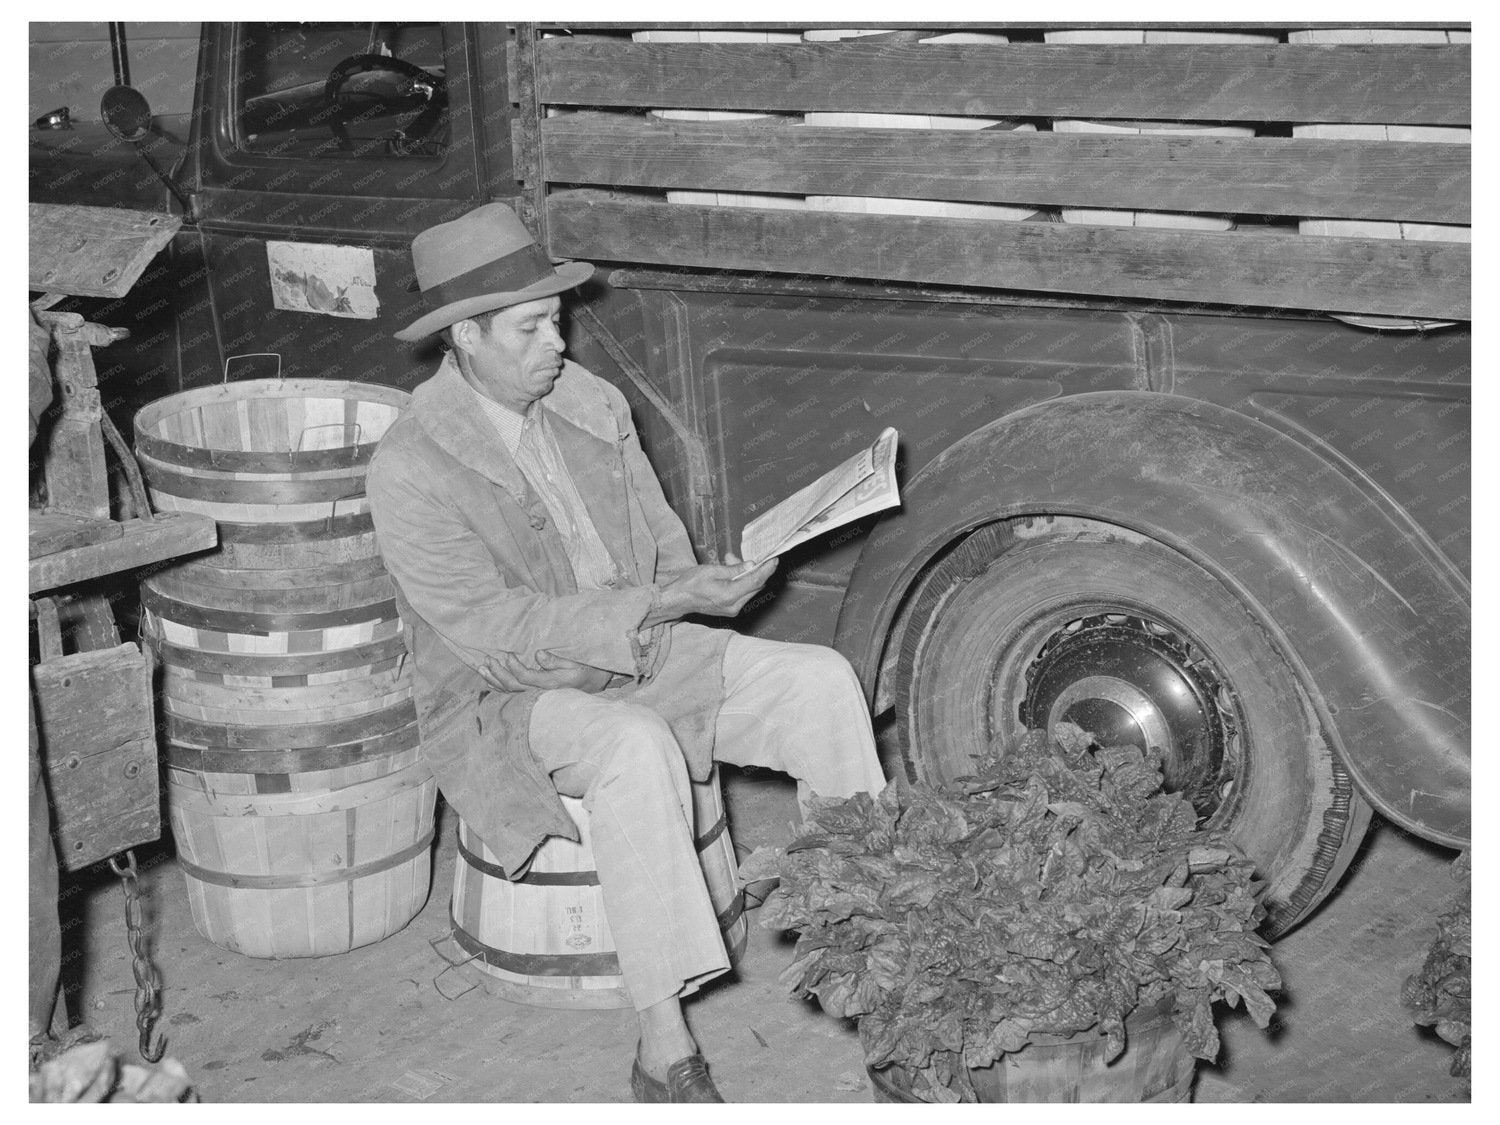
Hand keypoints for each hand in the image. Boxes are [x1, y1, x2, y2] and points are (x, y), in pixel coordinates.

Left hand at [478, 650, 611, 693]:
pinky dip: (499, 686)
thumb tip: (538, 655)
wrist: (595, 683)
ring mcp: (537, 695)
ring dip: (494, 680)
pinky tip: (490, 677)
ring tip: (482, 667)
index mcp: (551, 684)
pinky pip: (513, 693)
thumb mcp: (575, 662)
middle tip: (488, 659)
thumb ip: (557, 660)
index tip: (508, 654)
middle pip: (513, 687)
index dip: (513, 667)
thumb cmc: (586, 669)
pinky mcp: (534, 694)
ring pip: (510, 692)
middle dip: (498, 673)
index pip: (525, 678)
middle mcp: (541, 692)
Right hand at [645, 554, 776, 624]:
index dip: (766, 569)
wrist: (678, 600)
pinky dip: (741, 581)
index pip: (755, 581)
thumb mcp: (712, 570)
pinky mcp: (731, 609)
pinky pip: (743, 593)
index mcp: (729, 595)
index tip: (774, 559)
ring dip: (746, 574)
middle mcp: (734, 606)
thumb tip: (751, 565)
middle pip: (755, 586)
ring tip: (730, 560)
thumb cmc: (690, 584)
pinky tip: (731, 571)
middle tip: (750, 555)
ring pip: (750, 589)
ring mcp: (733, 609)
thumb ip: (734, 569)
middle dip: (755, 569)